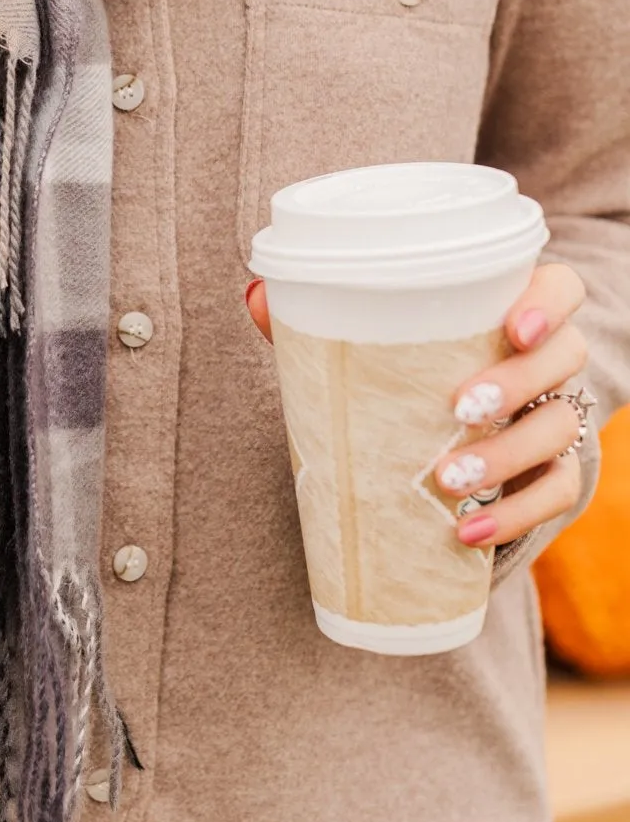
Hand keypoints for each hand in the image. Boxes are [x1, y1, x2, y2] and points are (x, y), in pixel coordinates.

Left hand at [245, 261, 590, 548]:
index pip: (561, 288)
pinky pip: (555, 493)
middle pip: (565, 356)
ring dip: (507, 454)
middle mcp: (546, 359)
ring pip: (560, 428)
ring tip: (450, 480)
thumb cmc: (409, 366)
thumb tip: (255, 296)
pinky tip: (469, 533)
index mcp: (512, 308)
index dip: (549, 300)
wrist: (448, 431)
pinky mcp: (549, 475)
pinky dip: (516, 516)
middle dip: (517, 382)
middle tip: (462, 405)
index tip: (515, 326)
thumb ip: (319, 316)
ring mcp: (553, 416)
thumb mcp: (372, 339)